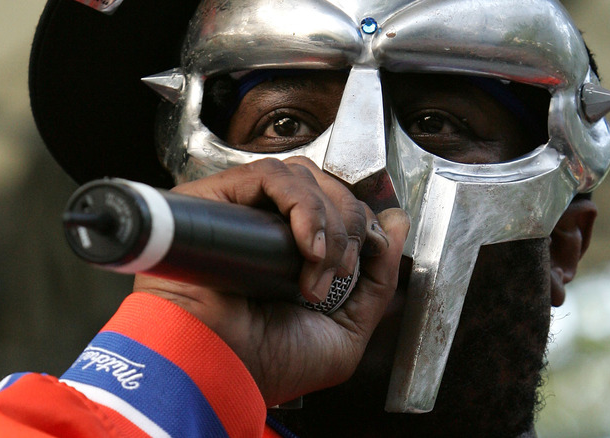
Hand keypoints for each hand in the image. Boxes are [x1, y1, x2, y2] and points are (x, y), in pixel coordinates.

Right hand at [132, 157, 409, 405]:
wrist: (219, 373)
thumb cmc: (266, 364)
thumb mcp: (346, 330)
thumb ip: (377, 278)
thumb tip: (395, 222)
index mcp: (292, 254)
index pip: (335, 207)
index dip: (360, 222)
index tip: (368, 254)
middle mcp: (265, 228)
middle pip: (323, 186)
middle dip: (350, 225)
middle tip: (339, 272)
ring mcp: (239, 211)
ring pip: (302, 178)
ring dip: (327, 220)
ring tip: (319, 267)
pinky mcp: (214, 199)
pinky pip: (270, 176)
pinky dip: (303, 206)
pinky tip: (306, 247)